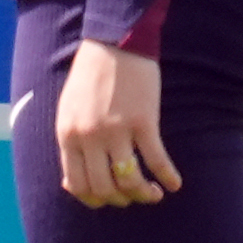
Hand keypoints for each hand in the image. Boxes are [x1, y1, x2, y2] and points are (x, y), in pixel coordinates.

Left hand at [55, 39, 182, 208]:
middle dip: (120, 200)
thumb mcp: (68, 111)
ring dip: (144, 194)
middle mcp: (89, 137)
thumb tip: (69, 184)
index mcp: (67, 135)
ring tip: (154, 194)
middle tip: (132, 198)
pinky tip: (175, 184)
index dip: (93, 200)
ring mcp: (116, 130)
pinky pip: (156, 159)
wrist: (114, 42)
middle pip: (104, 188)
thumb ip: (70, 145)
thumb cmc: (90, 77)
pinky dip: (167, 176)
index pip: (77, 184)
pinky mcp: (144, 121)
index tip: (107, 200)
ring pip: (129, 180)